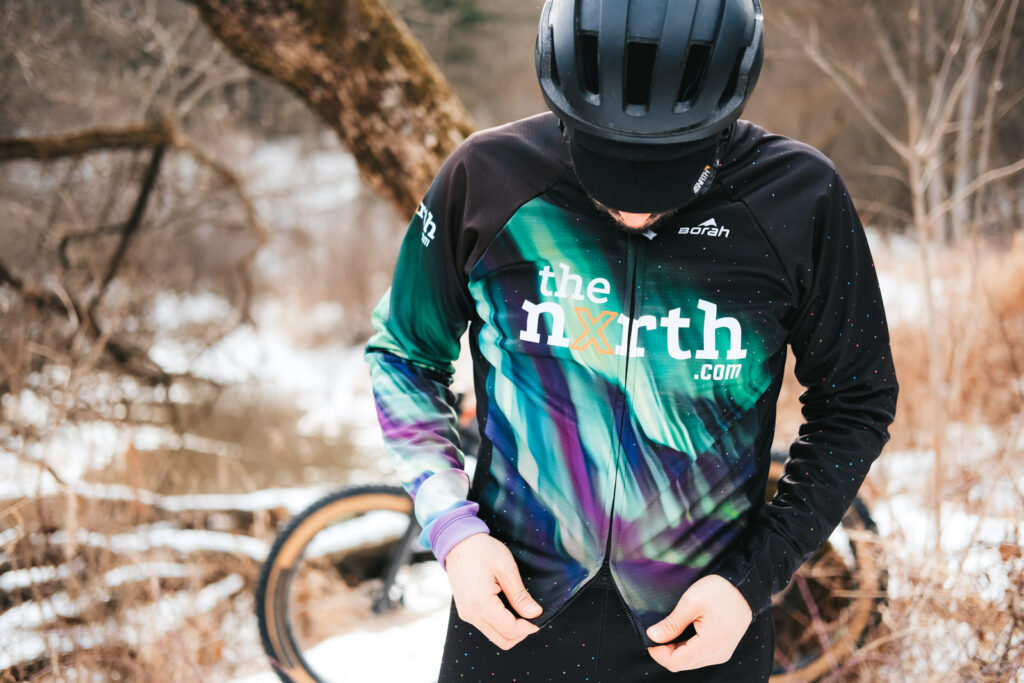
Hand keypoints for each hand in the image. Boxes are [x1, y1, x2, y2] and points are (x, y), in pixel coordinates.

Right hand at [444, 532, 542, 649]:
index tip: (538, 617)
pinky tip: (508, 608)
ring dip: (511, 630)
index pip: (509, 629)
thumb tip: (535, 614)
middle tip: (532, 616)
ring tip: (521, 610)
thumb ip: (520, 595)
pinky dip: (501, 624)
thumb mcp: (506, 568)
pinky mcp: (466, 611)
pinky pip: (487, 627)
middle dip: (521, 632)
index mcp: (481, 603)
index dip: (528, 627)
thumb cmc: (482, 550)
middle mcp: (471, 613)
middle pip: (503, 640)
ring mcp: (467, 614)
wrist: (457, 542)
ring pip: (495, 636)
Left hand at [645, 574, 752, 671]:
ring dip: (676, 650)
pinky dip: (687, 648)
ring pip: (690, 661)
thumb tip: (653, 636)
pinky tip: (683, 632)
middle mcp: (718, 655)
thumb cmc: (721, 591)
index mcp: (710, 645)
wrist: (746, 587)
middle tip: (659, 630)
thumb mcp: (691, 602)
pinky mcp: (723, 648)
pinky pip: (699, 656)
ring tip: (670, 629)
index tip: (651, 636)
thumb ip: (672, 623)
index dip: (658, 652)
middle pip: (682, 664)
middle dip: (666, 651)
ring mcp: (722, 653)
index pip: (676, 663)